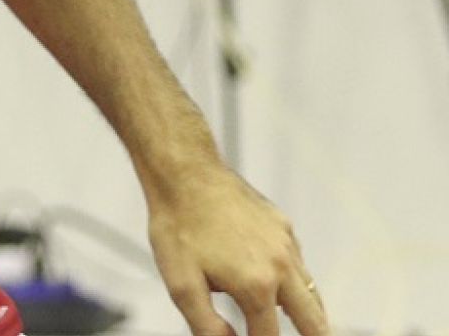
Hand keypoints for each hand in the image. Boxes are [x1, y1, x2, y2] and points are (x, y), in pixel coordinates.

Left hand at [147, 162, 327, 335]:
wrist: (184, 173)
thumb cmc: (178, 225)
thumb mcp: (181, 284)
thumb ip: (206, 324)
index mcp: (257, 285)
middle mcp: (280, 265)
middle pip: (313, 319)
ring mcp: (286, 243)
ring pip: (310, 288)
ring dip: (312, 311)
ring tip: (315, 328)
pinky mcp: (282, 225)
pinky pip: (297, 260)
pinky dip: (296, 278)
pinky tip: (284, 282)